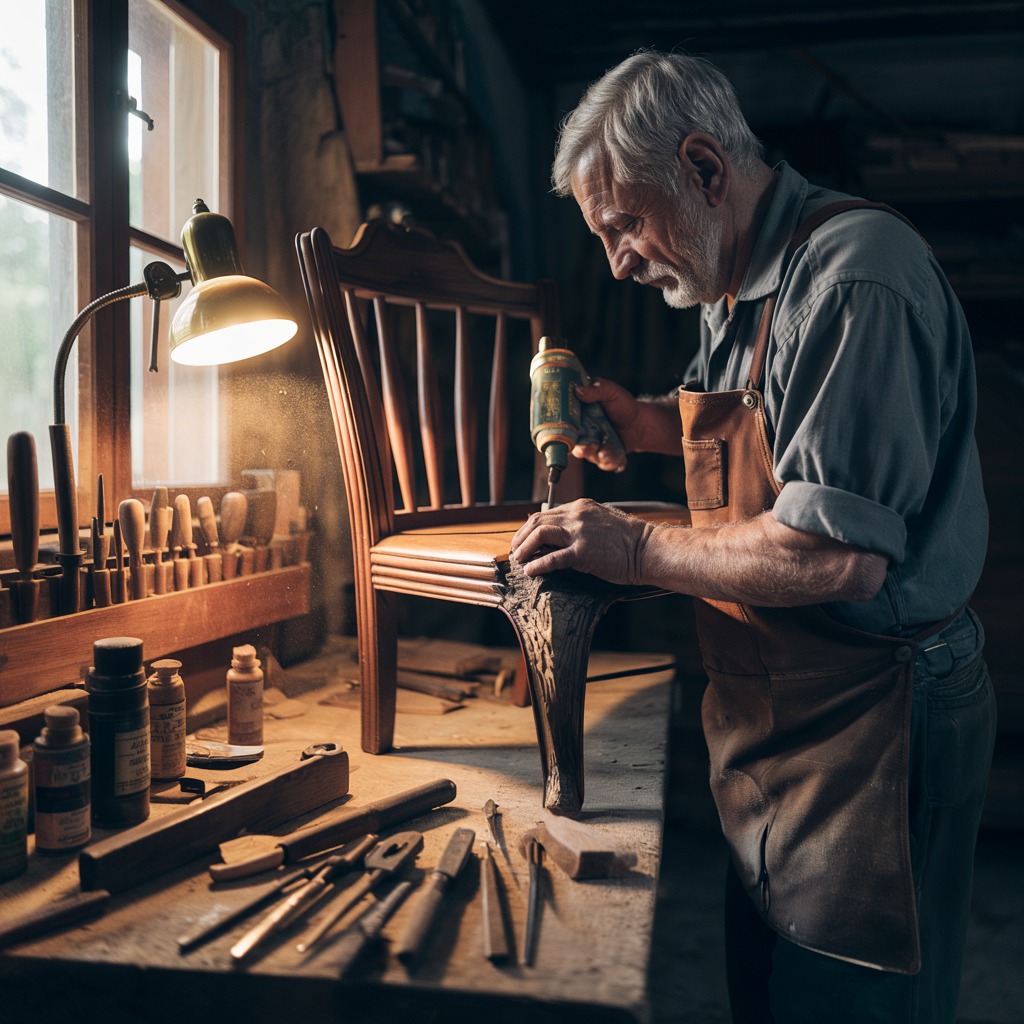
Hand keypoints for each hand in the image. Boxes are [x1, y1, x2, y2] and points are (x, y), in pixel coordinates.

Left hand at [511, 498, 652, 583]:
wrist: (648, 549)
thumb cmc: (628, 539)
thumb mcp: (600, 520)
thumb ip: (579, 522)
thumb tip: (558, 529)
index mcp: (580, 507)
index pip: (545, 514)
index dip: (529, 527)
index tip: (522, 539)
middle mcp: (577, 515)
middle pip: (537, 521)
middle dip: (521, 537)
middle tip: (515, 552)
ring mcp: (580, 533)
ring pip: (540, 534)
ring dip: (525, 548)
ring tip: (519, 560)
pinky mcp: (584, 552)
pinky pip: (553, 558)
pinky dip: (538, 564)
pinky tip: (531, 571)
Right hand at [574, 379, 683, 460]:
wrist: (640, 422)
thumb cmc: (622, 404)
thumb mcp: (610, 391)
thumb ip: (595, 389)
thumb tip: (577, 390)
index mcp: (577, 417)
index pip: (563, 426)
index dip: (562, 431)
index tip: (568, 433)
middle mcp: (581, 434)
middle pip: (572, 445)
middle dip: (580, 448)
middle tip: (588, 446)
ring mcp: (592, 447)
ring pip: (588, 456)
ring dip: (597, 455)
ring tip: (606, 450)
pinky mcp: (604, 457)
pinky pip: (603, 464)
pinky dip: (609, 461)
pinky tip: (615, 455)